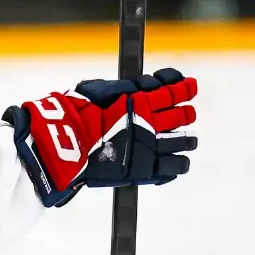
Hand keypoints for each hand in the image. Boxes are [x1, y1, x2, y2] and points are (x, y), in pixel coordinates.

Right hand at [8, 67, 197, 207]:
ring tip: (189, 141)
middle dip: (185, 113)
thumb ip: (121, 88)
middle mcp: (151, 121)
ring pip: (183, 141)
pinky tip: (180, 163)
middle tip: (186, 114)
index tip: (189, 85)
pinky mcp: (147, 169)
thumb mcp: (97, 89)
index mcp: (140, 99)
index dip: (183, 87)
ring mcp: (151, 146)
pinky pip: (174, 167)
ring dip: (187, 139)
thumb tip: (138, 86)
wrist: (65, 144)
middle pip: (181, 115)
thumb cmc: (75, 114)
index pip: (172, 90)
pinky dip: (179, 164)